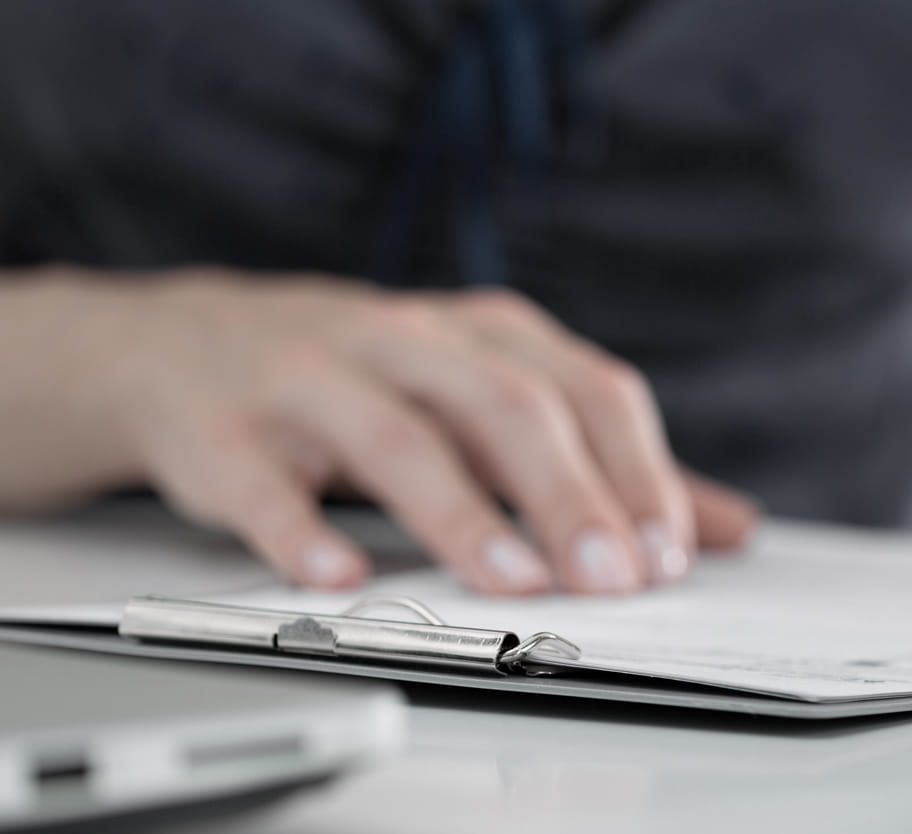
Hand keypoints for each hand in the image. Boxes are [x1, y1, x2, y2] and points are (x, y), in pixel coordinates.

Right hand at [88, 270, 756, 592]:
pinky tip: (341, 576)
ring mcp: (312, 377)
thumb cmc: (372, 377)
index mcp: (486, 334)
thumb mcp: (492, 395)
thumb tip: (725, 526)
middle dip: (568, 494)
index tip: (671, 552)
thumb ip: (606, 462)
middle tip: (613, 578)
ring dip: (460, 513)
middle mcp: (406, 341)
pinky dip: (302, 528)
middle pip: (506, 407)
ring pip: (397, 437)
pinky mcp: (224, 430)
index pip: (587, 390)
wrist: (181, 343)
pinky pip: (264, 482)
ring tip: (512, 582)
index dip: (636, 471)